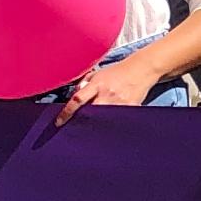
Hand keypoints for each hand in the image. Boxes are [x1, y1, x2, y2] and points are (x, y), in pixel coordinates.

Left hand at [53, 51, 172, 124]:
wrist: (141, 70)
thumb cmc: (117, 72)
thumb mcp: (98, 73)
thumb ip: (85, 83)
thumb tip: (74, 96)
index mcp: (97, 84)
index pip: (78, 99)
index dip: (66, 112)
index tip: (59, 122)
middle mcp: (107, 94)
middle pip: (90, 113)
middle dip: (81, 121)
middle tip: (75, 130)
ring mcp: (119, 102)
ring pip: (103, 119)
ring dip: (96, 125)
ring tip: (92, 131)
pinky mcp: (130, 108)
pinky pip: (117, 120)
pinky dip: (111, 124)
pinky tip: (108, 129)